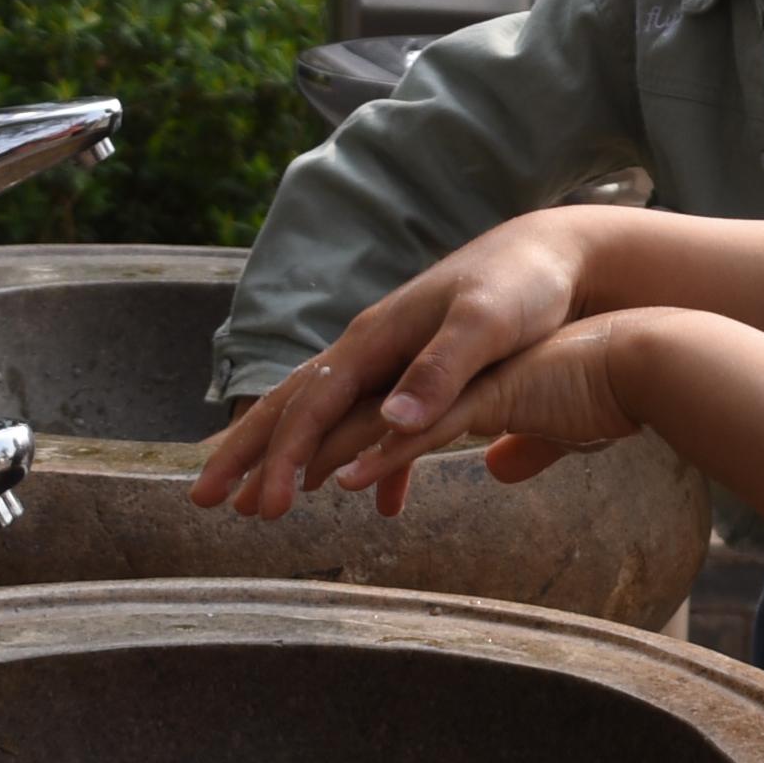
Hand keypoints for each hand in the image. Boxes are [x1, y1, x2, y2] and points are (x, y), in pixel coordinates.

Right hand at [192, 211, 615, 519]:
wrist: (559, 255)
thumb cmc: (524, 285)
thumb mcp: (485, 325)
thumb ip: (439, 371)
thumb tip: (391, 423)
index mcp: (376, 338)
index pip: (311, 405)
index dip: (282, 457)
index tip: (262, 507)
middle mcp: (371, 348)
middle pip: (293, 405)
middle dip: (248, 454)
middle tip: (204, 501)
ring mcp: (392, 359)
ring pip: (325, 415)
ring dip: (290, 460)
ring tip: (260, 505)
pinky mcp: (421, 371)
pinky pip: (374, 421)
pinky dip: (365, 461)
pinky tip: (376, 500)